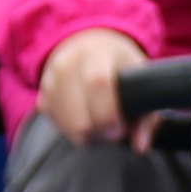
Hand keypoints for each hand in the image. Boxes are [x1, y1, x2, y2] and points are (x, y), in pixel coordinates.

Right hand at [39, 28, 151, 143]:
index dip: (109, 113)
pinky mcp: (43, 100)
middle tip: (116, 127)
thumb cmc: (119, 65)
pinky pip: (60, 129)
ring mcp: (50, 83)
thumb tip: (141, 145)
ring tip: (103, 121)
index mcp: (96, 52)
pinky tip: (88, 117)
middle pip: (80, 118)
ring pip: (70, 129)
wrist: (86, 46)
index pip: (98, 83)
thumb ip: (147, 114)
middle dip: (102, 132)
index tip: (121, 128)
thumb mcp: (140, 78)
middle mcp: (67, 64)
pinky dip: (76, 131)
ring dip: (90, 135)